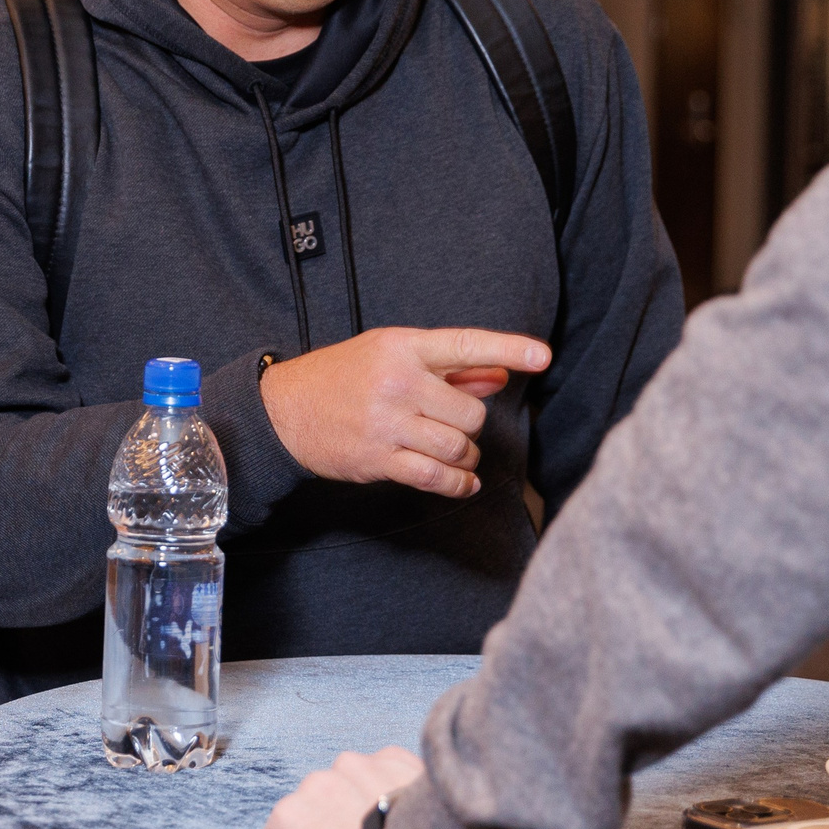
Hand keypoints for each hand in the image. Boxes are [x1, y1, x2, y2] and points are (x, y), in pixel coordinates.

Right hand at [256, 746, 427, 828]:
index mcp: (287, 818)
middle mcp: (312, 783)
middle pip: (314, 805)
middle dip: (329, 821)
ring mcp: (351, 765)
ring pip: (347, 781)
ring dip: (358, 797)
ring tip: (384, 828)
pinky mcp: (388, 755)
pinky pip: (380, 768)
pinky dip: (387, 783)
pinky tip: (403, 810)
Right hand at [260, 327, 550, 497]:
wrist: (285, 410)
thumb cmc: (343, 377)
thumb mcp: (391, 356)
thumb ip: (449, 368)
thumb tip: (499, 378)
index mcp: (402, 347)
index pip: (466, 345)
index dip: (508, 349)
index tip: (543, 356)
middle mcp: (397, 382)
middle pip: (469, 412)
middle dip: (469, 423)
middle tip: (453, 424)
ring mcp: (387, 422)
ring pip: (457, 446)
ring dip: (465, 456)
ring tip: (456, 453)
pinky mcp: (378, 458)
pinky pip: (436, 477)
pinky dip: (458, 484)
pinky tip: (463, 482)